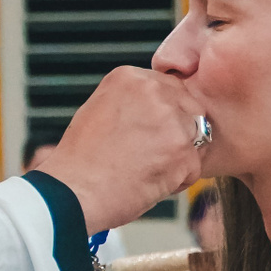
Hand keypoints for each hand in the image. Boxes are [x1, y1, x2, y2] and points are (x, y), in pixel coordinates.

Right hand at [34, 66, 200, 232]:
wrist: (75, 192)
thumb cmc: (80, 160)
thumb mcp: (99, 109)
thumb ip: (132, 101)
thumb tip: (156, 108)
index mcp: (130, 77)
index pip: (171, 88)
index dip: (165, 115)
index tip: (149, 133)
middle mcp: (153, 92)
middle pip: (189, 109)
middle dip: (177, 133)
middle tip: (149, 154)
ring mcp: (171, 122)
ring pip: (196, 138)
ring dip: (179, 156)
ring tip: (146, 169)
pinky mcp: (183, 153)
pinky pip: (194, 167)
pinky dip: (178, 180)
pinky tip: (149, 182)